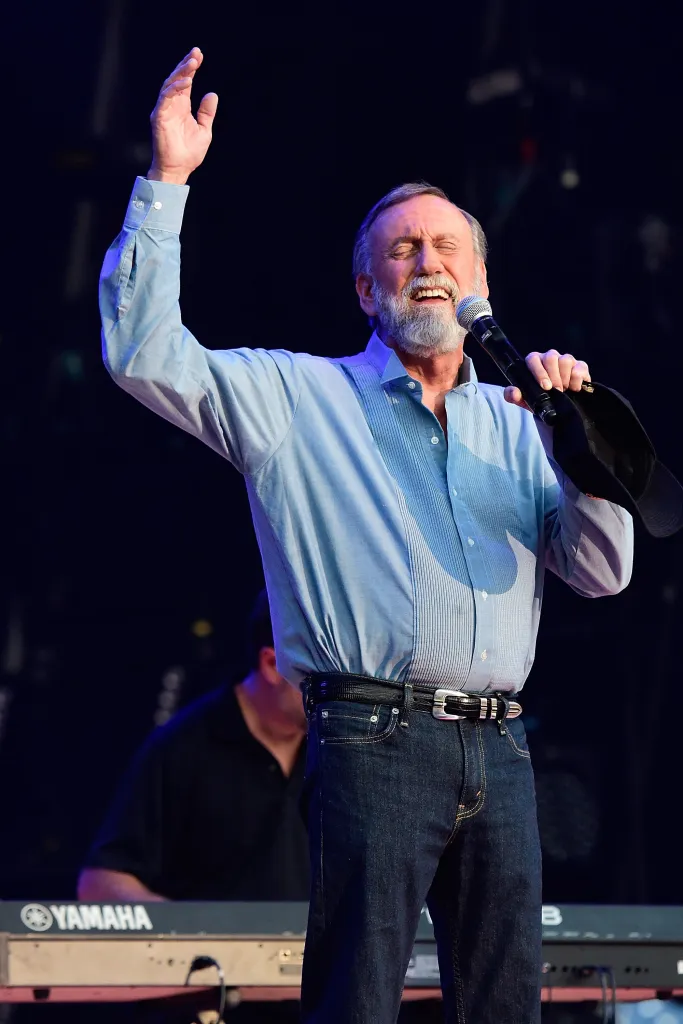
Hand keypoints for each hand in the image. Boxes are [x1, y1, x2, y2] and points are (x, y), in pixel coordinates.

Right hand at [148, 48, 217, 185]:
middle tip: (196, 53)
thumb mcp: (204, 130)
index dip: (191, 68)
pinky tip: (187, 82)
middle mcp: (172, 105)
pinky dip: (175, 89)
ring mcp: (164, 109)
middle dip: (186, 65)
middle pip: (177, 79)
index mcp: (182, 106)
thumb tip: (212, 94)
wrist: (178, 169)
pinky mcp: (159, 116)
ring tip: (192, 64)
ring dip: (181, 73)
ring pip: (170, 85)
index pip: (186, 82)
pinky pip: (166, 98)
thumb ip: (206, 113)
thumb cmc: (189, 153)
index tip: (199, 55)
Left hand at [504, 349, 590, 409]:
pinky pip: (580, 366)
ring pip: (565, 359)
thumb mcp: (524, 399)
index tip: (545, 386)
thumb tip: (514, 393)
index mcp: (533, 362)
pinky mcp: (579, 365)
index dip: (539, 372)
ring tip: (564, 390)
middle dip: (554, 376)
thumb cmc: (537, 398)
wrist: (556, 407)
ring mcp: (565, 360)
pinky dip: (577, 378)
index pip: (533, 359)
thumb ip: (513, 396)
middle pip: (551, 357)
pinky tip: (574, 388)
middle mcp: (549, 358)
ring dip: (565, 377)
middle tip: (556, 391)